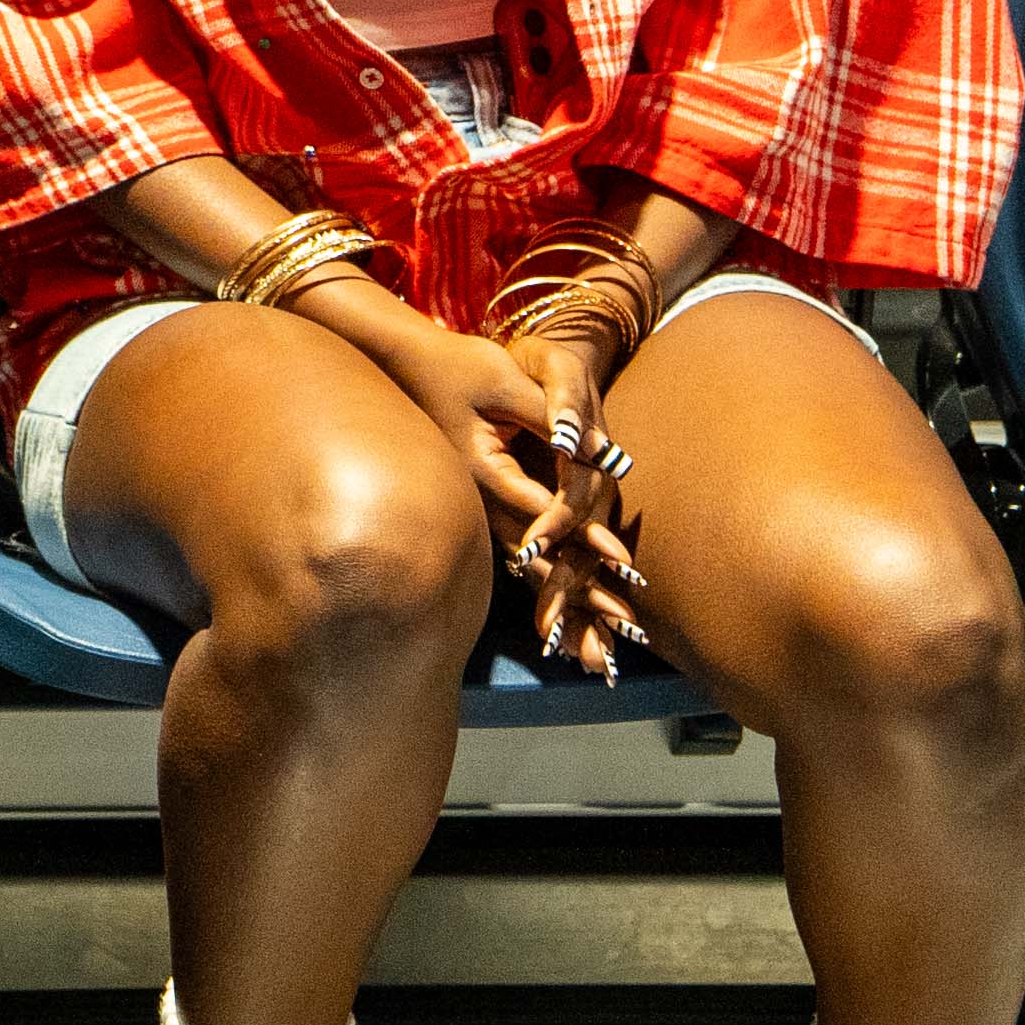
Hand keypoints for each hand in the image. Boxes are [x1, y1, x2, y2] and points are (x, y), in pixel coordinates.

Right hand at [346, 299, 653, 677]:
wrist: (404, 366)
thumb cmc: (457, 367)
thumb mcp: (502, 380)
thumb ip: (548, 414)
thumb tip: (586, 446)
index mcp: (483, 470)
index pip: (541, 507)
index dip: (583, 534)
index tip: (620, 561)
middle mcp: (481, 499)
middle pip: (536, 558)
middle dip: (579, 599)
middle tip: (620, 633)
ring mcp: (482, 508)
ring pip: (529, 567)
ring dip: (564, 610)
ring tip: (594, 657)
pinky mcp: (488, 507)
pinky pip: (521, 556)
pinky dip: (546, 592)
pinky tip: (560, 629)